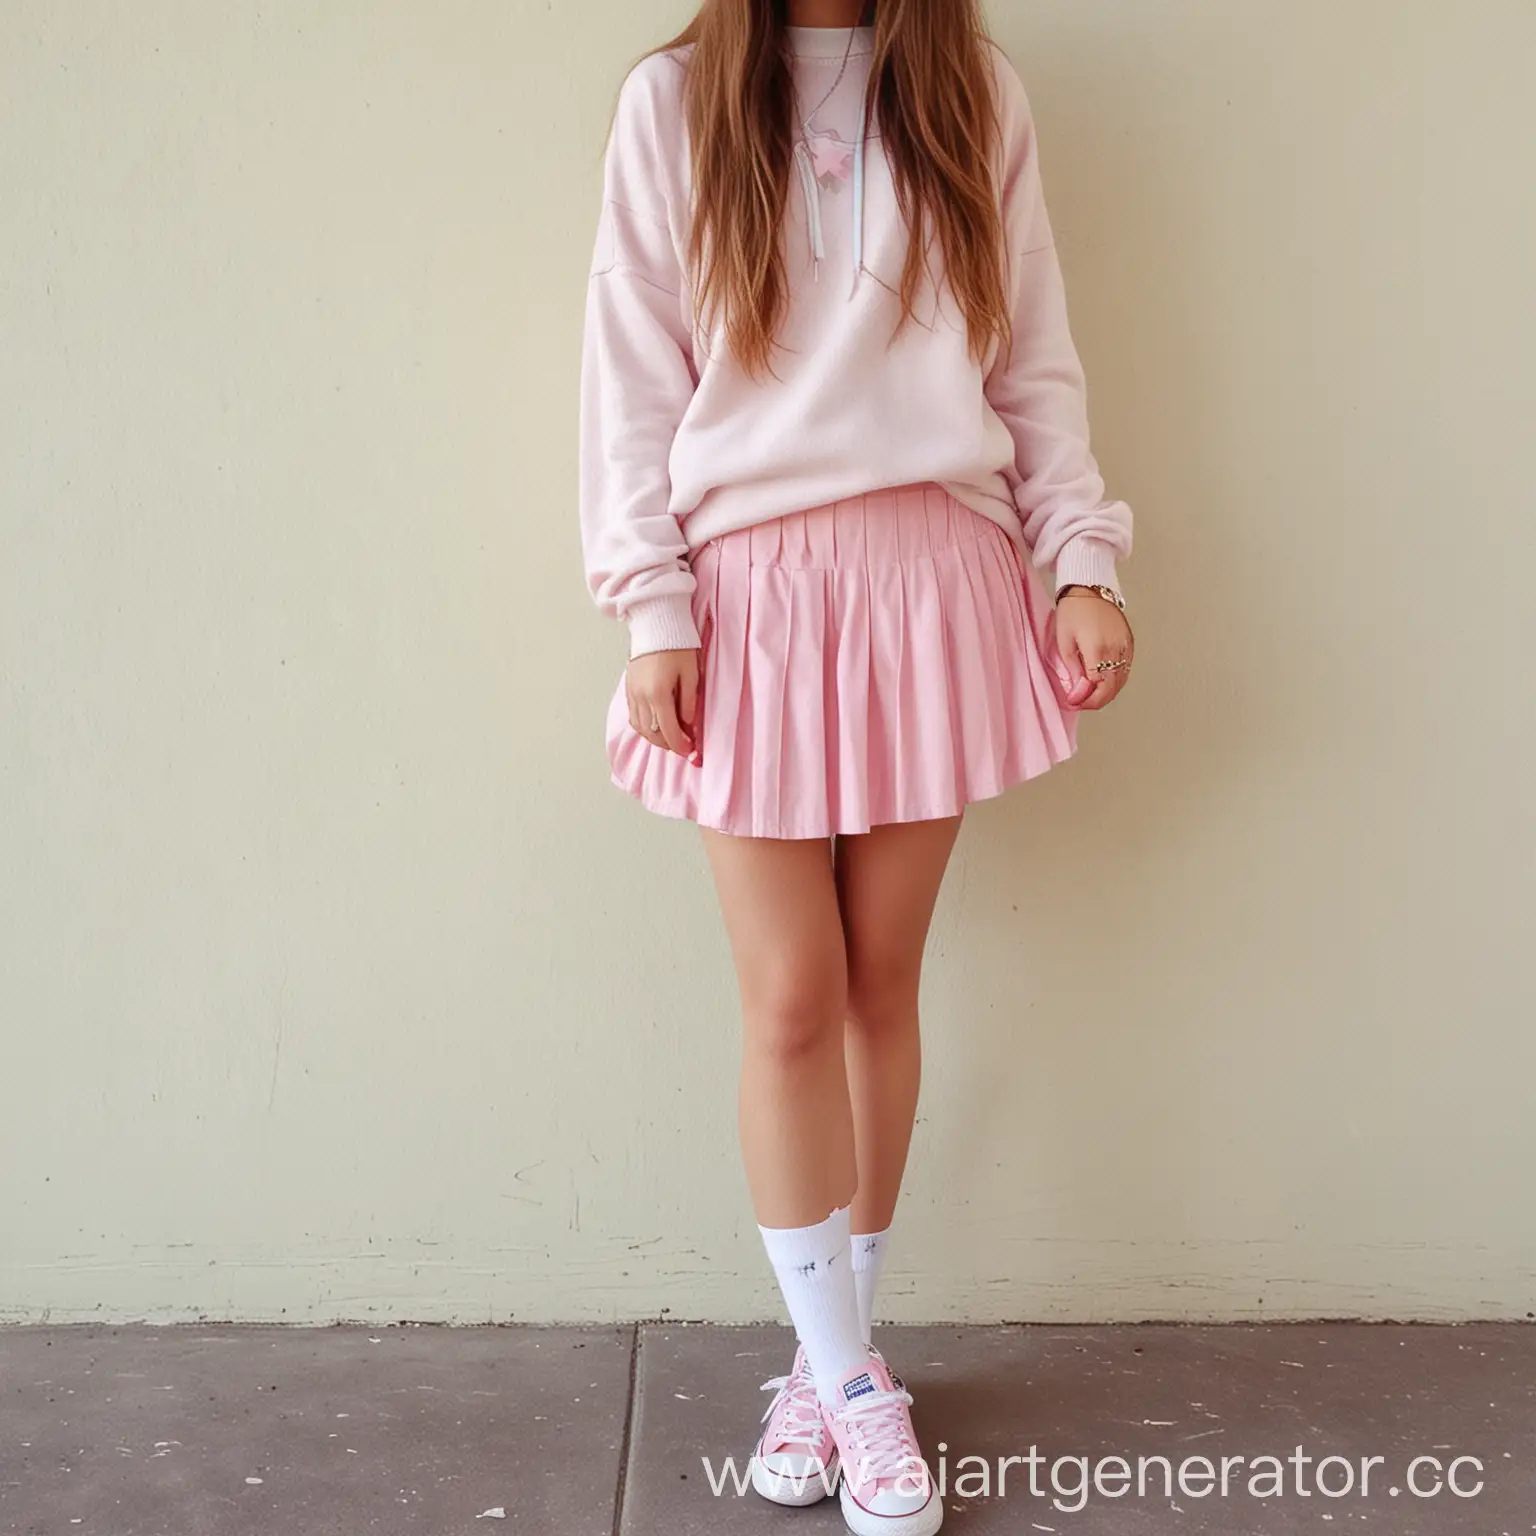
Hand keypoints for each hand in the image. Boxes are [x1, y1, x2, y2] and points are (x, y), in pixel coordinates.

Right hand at [626, 648, 701, 761]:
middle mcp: (641, 697)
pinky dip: (645, 727)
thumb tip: (688, 725)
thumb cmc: (677, 646)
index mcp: (658, 694)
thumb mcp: (691, 674)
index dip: (680, 745)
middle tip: (683, 746)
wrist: (656, 624)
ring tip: (672, 738)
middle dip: (668, 744)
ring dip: (656, 738)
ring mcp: (632, 693)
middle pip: (652, 734)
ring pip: (641, 728)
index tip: (690, 750)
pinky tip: (656, 726)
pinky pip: (634, 717)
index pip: (668, 731)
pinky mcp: (628, 689)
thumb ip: (689, 702)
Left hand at [1052, 591, 1133, 710]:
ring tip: (1089, 694)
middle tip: (1080, 702)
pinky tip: (1103, 682)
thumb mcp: (1064, 641)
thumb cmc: (1073, 611)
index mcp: (1097, 649)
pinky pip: (1126, 669)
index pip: (1097, 687)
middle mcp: (1116, 649)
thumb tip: (1077, 692)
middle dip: (1096, 701)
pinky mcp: (1130, 642)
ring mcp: (1126, 646)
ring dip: (1106, 693)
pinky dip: (1115, 680)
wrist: (1089, 588)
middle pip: (1112, 688)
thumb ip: (1073, 669)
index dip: (1085, 700)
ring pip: (1121, 681)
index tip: (1073, 702)